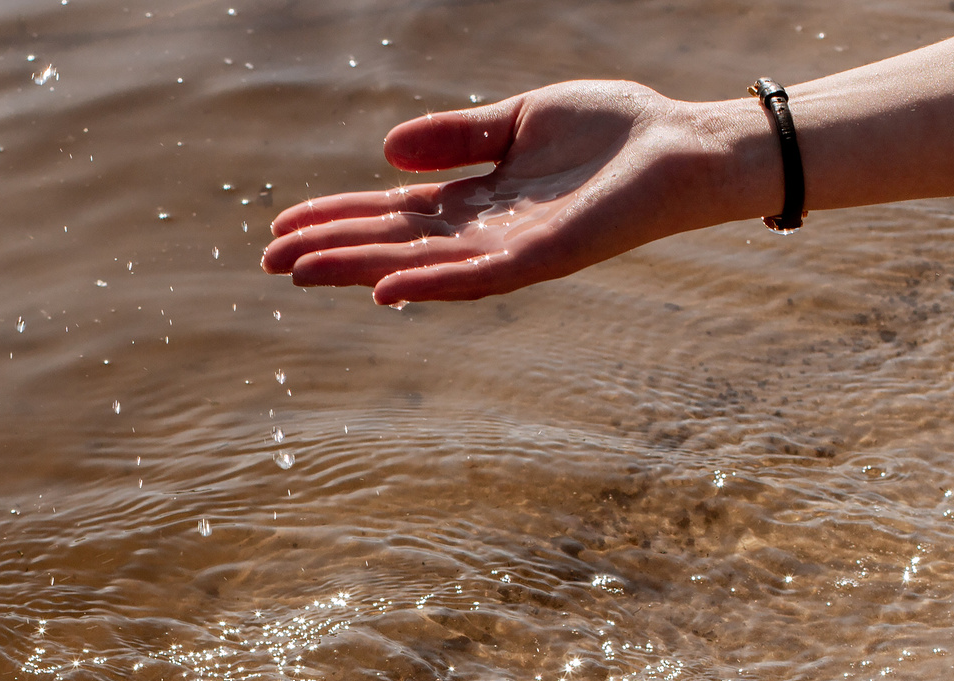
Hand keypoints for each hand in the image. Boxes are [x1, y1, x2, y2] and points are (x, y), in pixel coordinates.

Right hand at [261, 81, 757, 304]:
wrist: (683, 146)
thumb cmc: (616, 131)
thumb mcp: (521, 118)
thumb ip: (459, 137)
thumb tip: (387, 151)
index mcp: (478, 199)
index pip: (392, 213)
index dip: (338, 218)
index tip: (283, 227)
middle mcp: (486, 232)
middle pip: (392, 243)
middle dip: (331, 251)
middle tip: (270, 263)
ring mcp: (511, 249)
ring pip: (419, 264)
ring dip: (359, 270)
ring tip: (303, 273)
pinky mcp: (543, 257)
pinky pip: (475, 278)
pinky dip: (428, 284)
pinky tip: (384, 290)